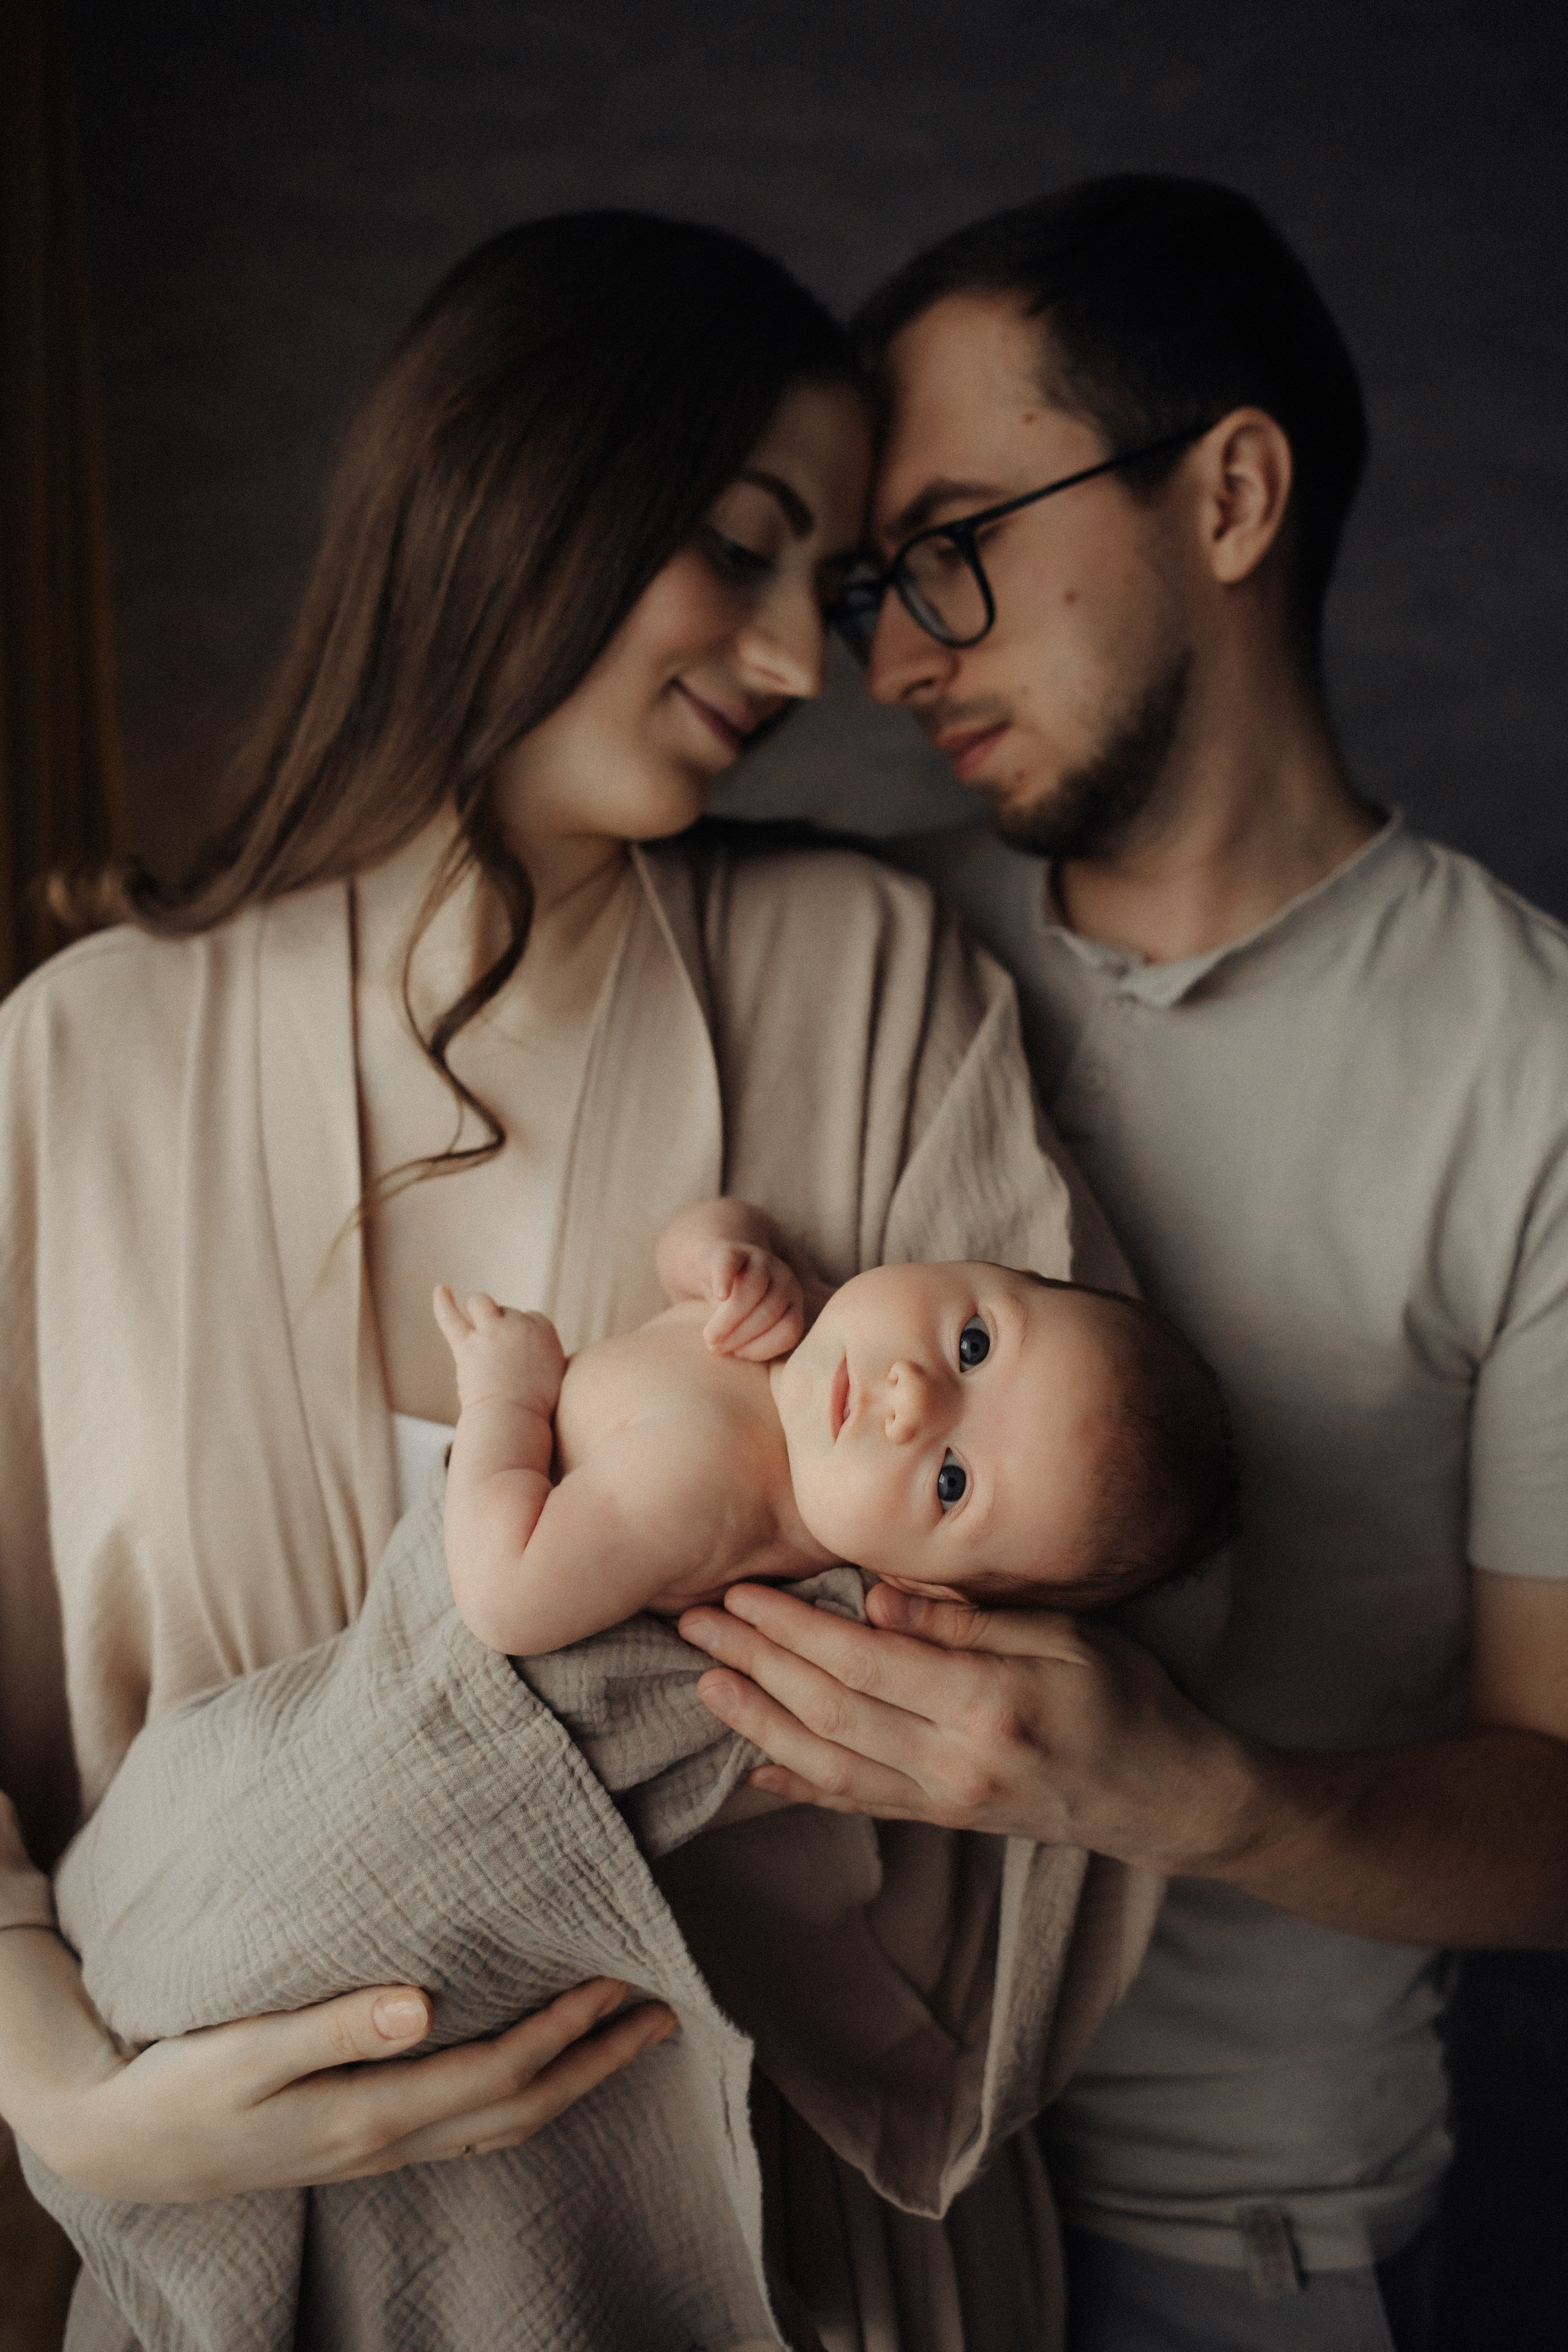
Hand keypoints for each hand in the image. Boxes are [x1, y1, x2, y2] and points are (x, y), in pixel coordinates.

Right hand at [1, 1930, 674, 2203]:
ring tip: (626, 2036)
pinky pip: (470, 2124)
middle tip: (666, 2012)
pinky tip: (535, 2067)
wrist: (124, 2142)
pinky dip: (522, 2096)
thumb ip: (336, 2025)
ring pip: (503, 2123)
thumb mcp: (249, 2052)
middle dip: (598, 2060)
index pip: (498, 2073)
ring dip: (573, 2080)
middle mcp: (389, 2140)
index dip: (565, 2031)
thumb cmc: (184, 2086)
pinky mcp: (366, 2141)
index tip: (622, 1981)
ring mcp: (380, 2150)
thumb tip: (423, 2004)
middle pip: (522, 2107)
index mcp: (371, 2114)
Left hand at [433, 1288, 564, 1414]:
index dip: (522, 1335)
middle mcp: (518, 1325)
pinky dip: (442, 1301)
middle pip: (506, 1310)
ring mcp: (490, 1333)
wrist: (514, 1421)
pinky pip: (450, 1316)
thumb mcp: (554, 1372)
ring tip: (478, 1327)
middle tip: (501, 1358)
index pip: (530, 1317)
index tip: (521, 1356)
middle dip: (502, 1326)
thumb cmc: (535, 1407)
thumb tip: (526, 1348)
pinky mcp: (466, 1345)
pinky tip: (440, 1288)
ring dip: (478, 1310)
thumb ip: (542, 1352)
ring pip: (480, 1302)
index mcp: (545, 1330)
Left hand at [678, 1580, 1259, 1868]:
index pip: (861, 1662)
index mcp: (983, 1704)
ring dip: (759, 1722)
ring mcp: (945, 1798)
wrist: (1172, 1798)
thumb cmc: (1129, 1700)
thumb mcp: (1063, 1636)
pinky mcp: (945, 1818)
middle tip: (694, 1625)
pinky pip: (858, 1802)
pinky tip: (755, 1767)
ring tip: (704, 1687)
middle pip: (829, 1710)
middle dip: (755, 1665)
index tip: (740, 1594)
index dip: (791, 1628)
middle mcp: (952, 1762)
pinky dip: (801, 1785)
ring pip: (828, 1762)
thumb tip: (878, 1598)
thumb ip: (966, 1622)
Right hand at [699, 1244, 803, 1361]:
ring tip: (710, 1336)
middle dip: (741, 1334)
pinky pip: (730, 1264)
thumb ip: (757, 1342)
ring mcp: (760, 1261)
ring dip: (729, 1318)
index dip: (763, 1347)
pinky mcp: (733, 1251)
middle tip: (716, 1347)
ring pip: (753, 1289)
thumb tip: (743, 1358)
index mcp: (793, 1301)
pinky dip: (725, 1280)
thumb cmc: (738, 1309)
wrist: (718, 1270)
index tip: (739, 1355)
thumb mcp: (753, 1326)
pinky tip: (719, 1295)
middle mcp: (784, 1279)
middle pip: (770, 1310)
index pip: (789, 1328)